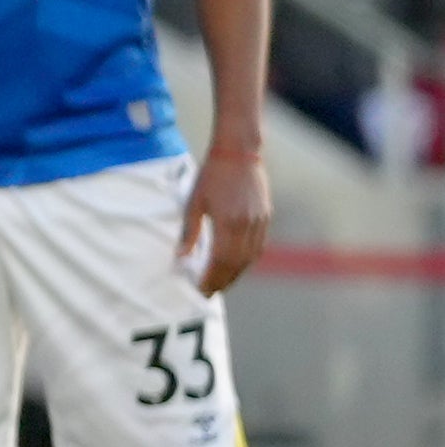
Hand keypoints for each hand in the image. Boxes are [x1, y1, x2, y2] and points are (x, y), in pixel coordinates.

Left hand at [180, 141, 271, 296]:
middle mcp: (247, 226)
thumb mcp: (194, 202)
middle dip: (223, 281)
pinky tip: (236, 265)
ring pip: (250, 258)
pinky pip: (258, 247)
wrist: (239, 154)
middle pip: (237, 264)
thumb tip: (180, 257)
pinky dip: (247, 260)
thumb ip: (189, 232)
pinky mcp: (266, 217)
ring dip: (236, 274)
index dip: (212, 278)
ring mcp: (260, 222)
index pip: (221, 260)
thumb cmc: (212, 176)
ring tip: (221, 283)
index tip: (201, 290)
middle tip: (210, 292)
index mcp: (228, 223)